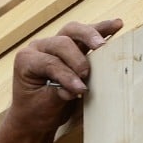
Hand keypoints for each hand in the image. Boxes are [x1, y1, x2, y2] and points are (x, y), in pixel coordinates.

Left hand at [5, 18, 123, 134]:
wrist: (35, 117)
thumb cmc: (35, 112)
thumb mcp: (44, 106)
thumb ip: (59, 93)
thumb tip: (78, 87)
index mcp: (26, 60)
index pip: (50, 62)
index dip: (66, 75)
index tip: (80, 90)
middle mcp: (38, 47)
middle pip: (62, 42)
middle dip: (77, 59)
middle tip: (86, 74)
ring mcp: (54, 44)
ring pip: (73, 31)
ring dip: (91, 35)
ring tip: (103, 45)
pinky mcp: (70, 46)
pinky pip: (84, 35)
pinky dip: (100, 29)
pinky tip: (116, 25)